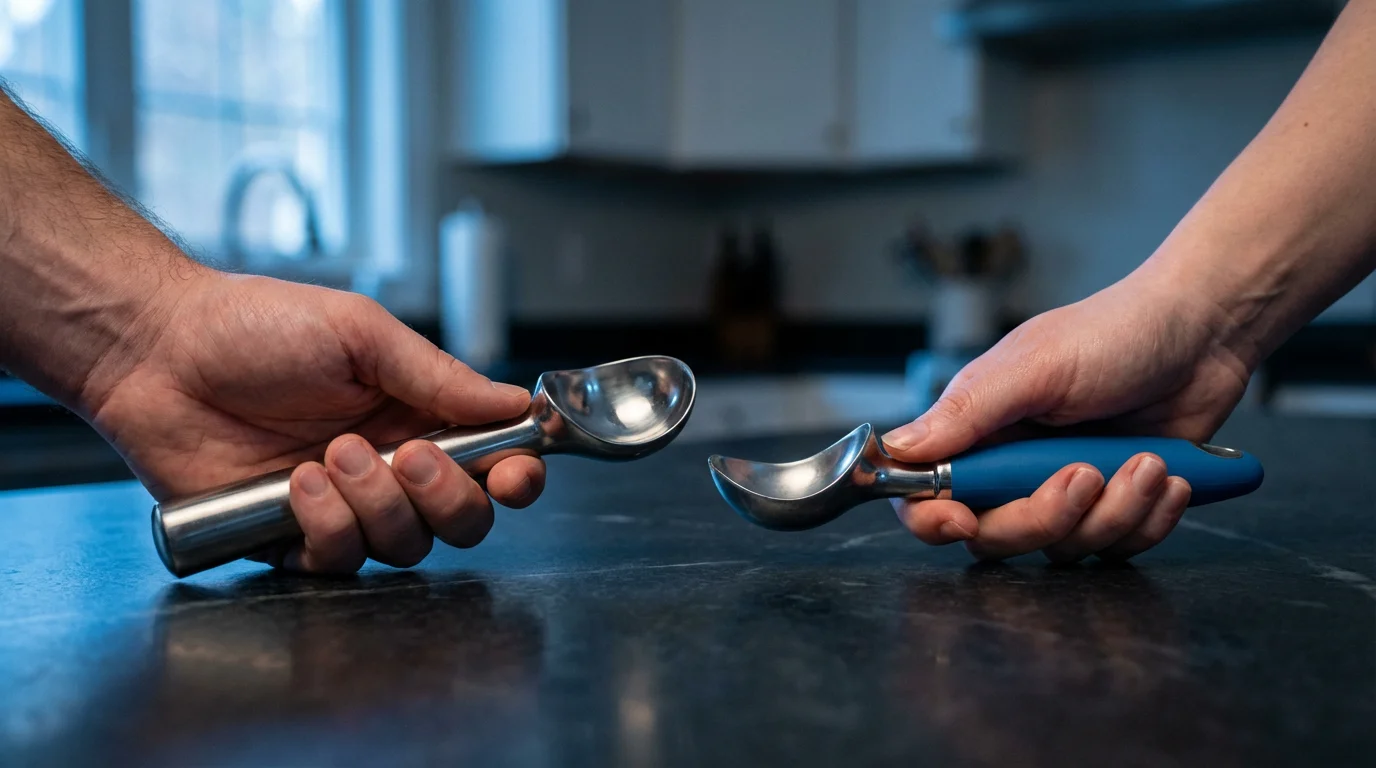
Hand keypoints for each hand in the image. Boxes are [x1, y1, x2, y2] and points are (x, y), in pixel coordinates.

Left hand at [83, 273, 544, 573]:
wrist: (159, 352)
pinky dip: (326, 527)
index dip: (515, 478)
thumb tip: (514, 403)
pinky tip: (295, 484)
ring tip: (329, 456)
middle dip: (447, 499)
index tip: (515, 475)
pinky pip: (337, 563)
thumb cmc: (257, 327)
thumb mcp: (361, 334)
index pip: (492, 463)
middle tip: (406, 455)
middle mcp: (389, 469)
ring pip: (404, 547)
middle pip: (462, 522)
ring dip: (376, 505)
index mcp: (417, 416)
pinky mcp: (289, 539)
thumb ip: (438, 377)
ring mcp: (343, 508)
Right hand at [884, 271, 1251, 562]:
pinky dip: (1149, 520)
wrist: (1205, 334)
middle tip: (1084, 475)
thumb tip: (896, 449)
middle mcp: (1014, 468)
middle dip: (1044, 517)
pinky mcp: (1117, 507)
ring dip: (1113, 513)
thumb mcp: (1035, 366)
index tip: (964, 520)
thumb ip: (966, 414)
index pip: (923, 494)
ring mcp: (1066, 491)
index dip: (932, 520)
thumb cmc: (1116, 332)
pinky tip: (1169, 477)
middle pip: (994, 536)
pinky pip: (1117, 548)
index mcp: (978, 431)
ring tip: (1147, 464)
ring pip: (1062, 548)